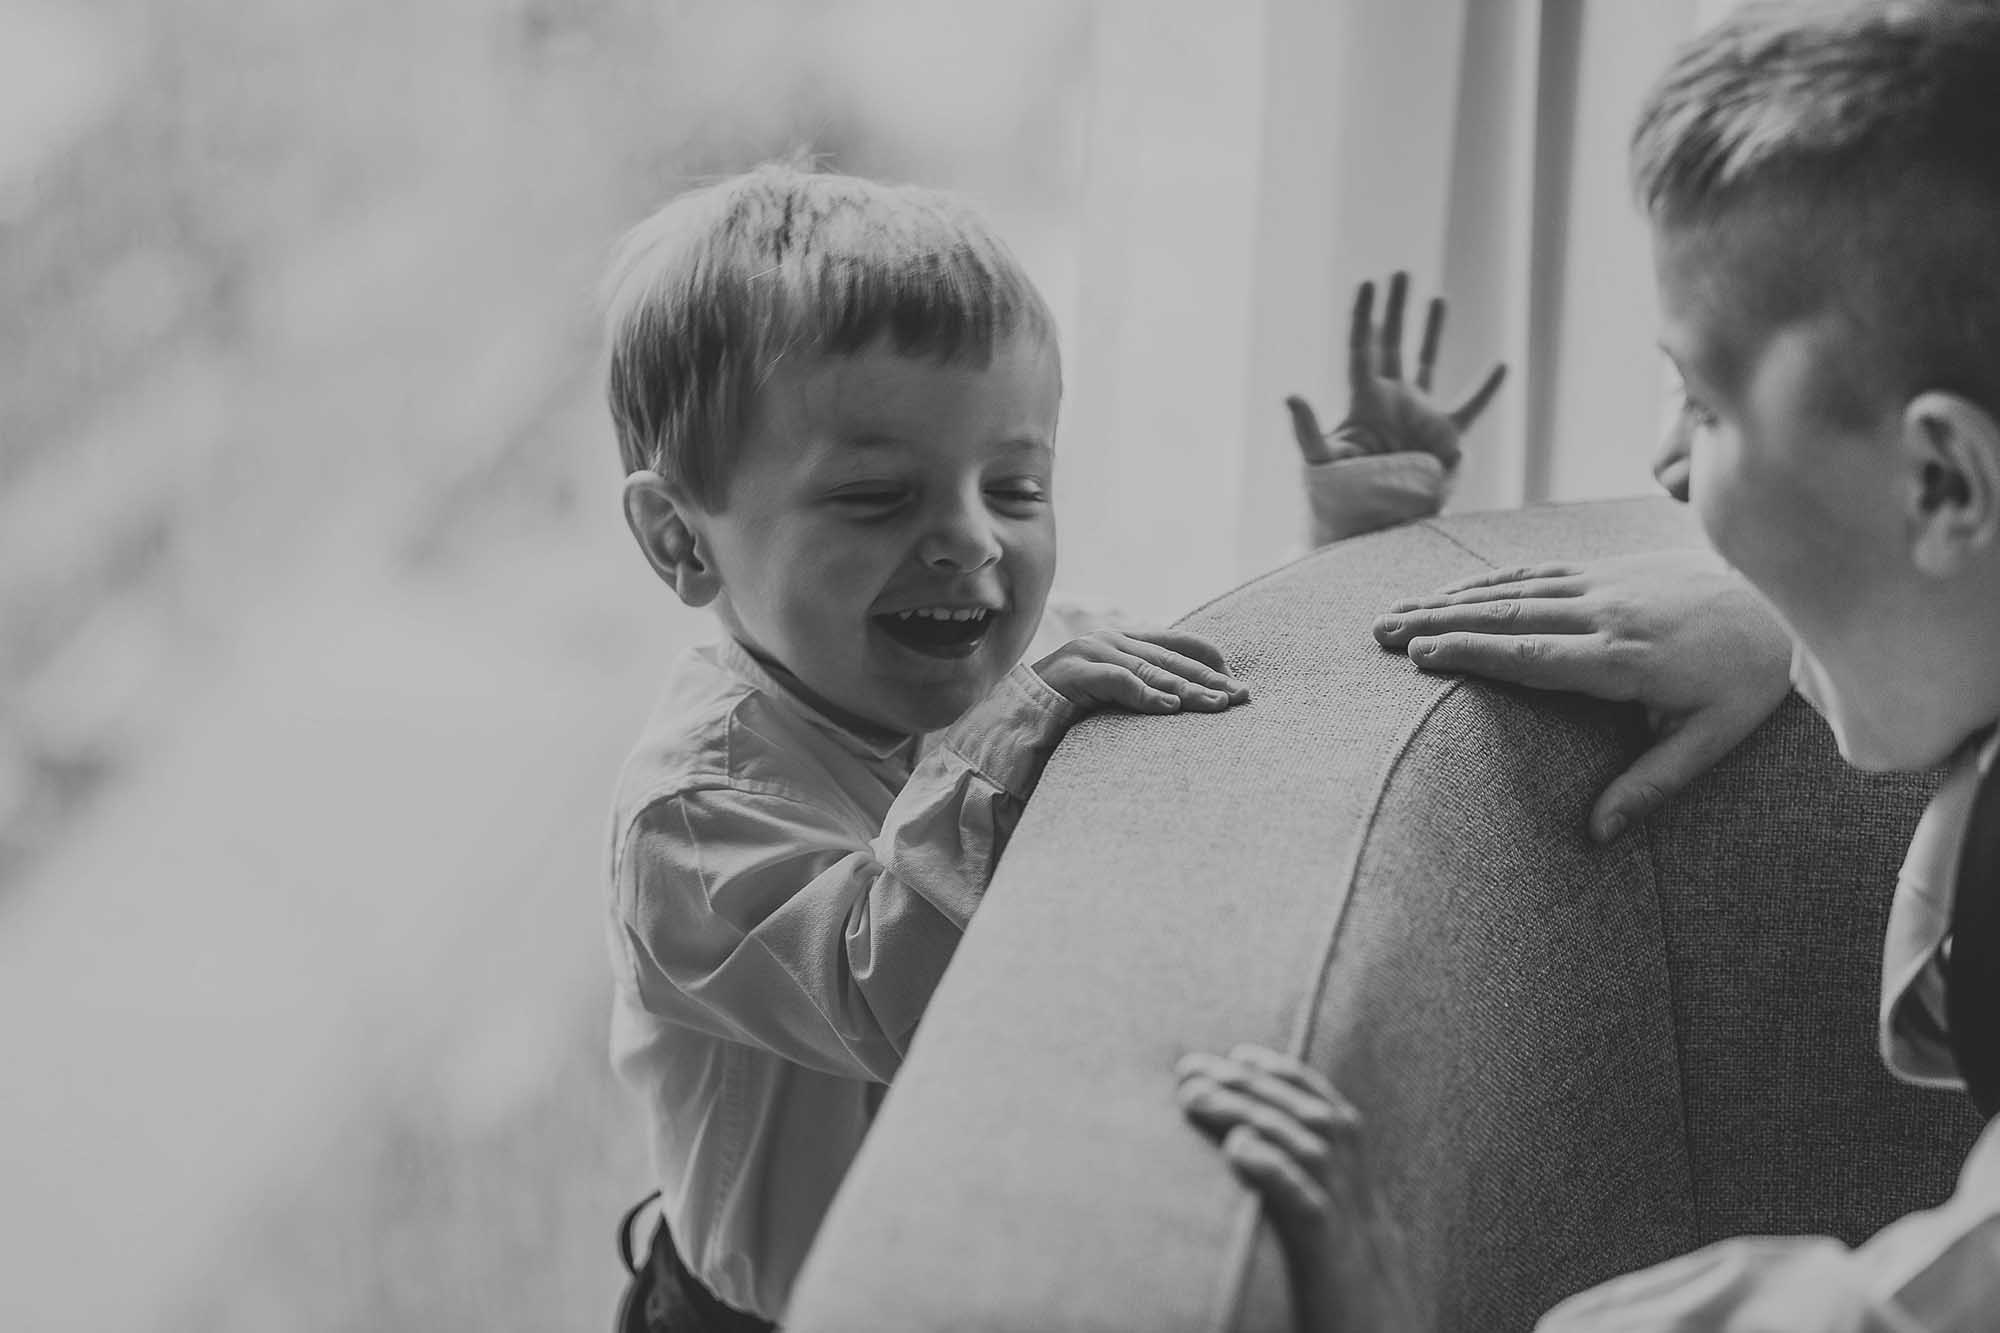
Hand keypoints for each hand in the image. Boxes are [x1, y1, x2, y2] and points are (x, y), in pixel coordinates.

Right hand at [1033, 629, 1249, 713]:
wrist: (1008, 720)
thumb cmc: (1064, 715)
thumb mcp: (1111, 700)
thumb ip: (1142, 693)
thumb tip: (1187, 707)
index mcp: (1122, 642)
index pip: (1177, 643)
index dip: (1208, 660)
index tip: (1236, 683)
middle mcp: (1110, 640)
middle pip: (1172, 658)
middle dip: (1209, 678)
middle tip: (1242, 696)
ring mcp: (1091, 652)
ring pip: (1151, 669)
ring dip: (1188, 689)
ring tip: (1217, 705)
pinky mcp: (1074, 672)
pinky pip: (1118, 681)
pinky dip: (1146, 695)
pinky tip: (1170, 709)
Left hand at [1178, 1046, 1419, 1331]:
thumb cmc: (1348, 1317)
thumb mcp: (1333, 1258)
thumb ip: (1309, 1214)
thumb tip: (1257, 1171)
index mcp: (1364, 1203)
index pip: (1334, 1116)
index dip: (1289, 1077)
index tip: (1239, 1053)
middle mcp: (1364, 1208)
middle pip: (1315, 1122)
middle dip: (1252, 1085)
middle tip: (1192, 1068)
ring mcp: (1353, 1235)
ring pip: (1310, 1150)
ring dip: (1250, 1113)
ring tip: (1197, 1096)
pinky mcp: (1333, 1265)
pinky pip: (1308, 1207)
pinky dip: (1274, 1169)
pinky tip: (1238, 1147)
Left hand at [1286, 271, 1507, 470]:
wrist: (1375, 519)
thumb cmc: (1341, 492)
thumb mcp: (1321, 458)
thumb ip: (1307, 428)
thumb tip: (1289, 395)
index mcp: (1364, 399)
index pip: (1363, 346)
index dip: (1364, 315)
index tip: (1368, 282)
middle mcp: (1391, 399)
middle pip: (1392, 342)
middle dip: (1396, 307)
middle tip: (1400, 273)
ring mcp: (1419, 414)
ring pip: (1428, 361)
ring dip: (1432, 330)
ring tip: (1438, 296)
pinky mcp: (1445, 435)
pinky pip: (1472, 406)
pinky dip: (1488, 389)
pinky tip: (1503, 365)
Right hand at [1372, 549, 1793, 841]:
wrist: (1783, 597)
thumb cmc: (1749, 677)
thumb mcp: (1712, 740)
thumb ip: (1652, 785)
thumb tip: (1598, 835)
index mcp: (1624, 658)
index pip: (1532, 654)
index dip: (1473, 652)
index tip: (1420, 654)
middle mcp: (1606, 612)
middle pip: (1507, 615)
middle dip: (1439, 622)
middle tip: (1381, 632)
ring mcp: (1604, 584)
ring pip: (1513, 589)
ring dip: (1449, 599)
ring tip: (1396, 611)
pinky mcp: (1607, 569)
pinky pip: (1535, 572)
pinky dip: (1487, 582)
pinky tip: (1451, 592)